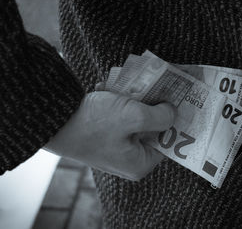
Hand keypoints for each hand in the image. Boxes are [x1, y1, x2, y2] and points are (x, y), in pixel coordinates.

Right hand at [45, 91, 176, 180]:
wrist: (52, 119)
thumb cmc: (93, 122)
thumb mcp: (133, 116)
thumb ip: (160, 116)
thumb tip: (172, 111)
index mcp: (139, 164)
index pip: (169, 142)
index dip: (175, 121)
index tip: (179, 100)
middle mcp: (128, 159)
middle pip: (152, 128)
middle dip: (151, 106)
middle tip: (155, 86)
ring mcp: (115, 147)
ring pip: (136, 118)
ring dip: (133, 100)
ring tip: (124, 87)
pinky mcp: (104, 135)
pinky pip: (120, 116)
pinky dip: (117, 102)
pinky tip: (108, 90)